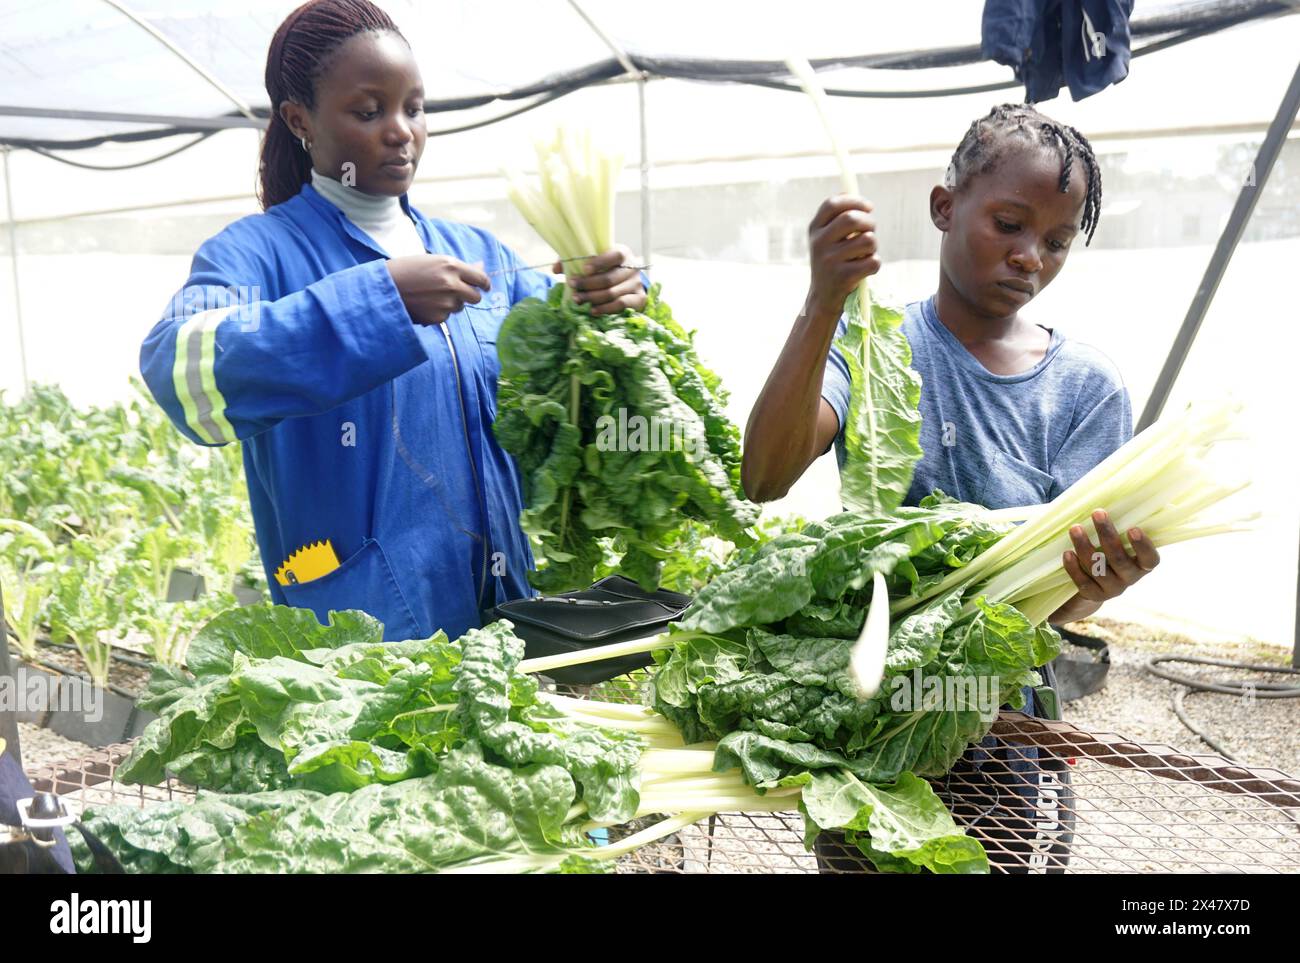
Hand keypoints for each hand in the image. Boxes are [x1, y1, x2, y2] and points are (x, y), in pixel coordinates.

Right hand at [387, 255, 489, 325]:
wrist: (384, 288)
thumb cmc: (407, 270)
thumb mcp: (433, 261)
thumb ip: (459, 267)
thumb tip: (481, 267)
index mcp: (451, 266)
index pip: (480, 278)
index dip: (485, 284)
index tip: (484, 287)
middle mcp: (452, 284)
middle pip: (476, 297)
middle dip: (470, 295)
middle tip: (459, 293)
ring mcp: (445, 303)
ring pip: (460, 307)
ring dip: (452, 303)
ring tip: (431, 295)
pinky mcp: (438, 317)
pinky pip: (447, 316)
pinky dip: (439, 312)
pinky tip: (424, 304)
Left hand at [554, 244, 645, 315]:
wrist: (626, 285)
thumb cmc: (605, 270)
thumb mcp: (591, 262)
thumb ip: (573, 261)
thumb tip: (556, 269)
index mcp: (623, 253)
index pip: (615, 255)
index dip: (600, 262)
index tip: (584, 269)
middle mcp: (633, 267)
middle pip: (610, 278)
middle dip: (588, 284)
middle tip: (572, 286)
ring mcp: (637, 284)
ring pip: (613, 293)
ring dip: (592, 298)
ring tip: (577, 300)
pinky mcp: (639, 300)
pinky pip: (620, 305)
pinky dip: (605, 309)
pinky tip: (592, 310)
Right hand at [805, 195, 879, 319]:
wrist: (822, 298)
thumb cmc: (832, 262)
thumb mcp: (827, 239)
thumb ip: (838, 218)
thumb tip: (854, 193)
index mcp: (814, 230)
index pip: (833, 204)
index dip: (854, 201)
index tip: (868, 207)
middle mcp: (819, 243)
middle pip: (852, 219)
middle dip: (869, 223)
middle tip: (871, 231)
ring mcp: (829, 261)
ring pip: (868, 241)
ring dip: (873, 247)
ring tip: (865, 255)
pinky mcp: (842, 278)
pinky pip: (873, 262)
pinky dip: (874, 265)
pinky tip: (864, 270)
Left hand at [1061, 509, 1160, 604]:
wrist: (1092, 586)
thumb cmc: (1109, 553)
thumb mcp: (1120, 542)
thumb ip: (1126, 526)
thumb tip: (1132, 498)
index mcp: (1142, 564)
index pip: (1150, 559)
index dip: (1143, 546)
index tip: (1133, 528)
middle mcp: (1130, 578)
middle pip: (1119, 559)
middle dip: (1107, 534)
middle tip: (1097, 513)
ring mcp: (1112, 589)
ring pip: (1098, 568)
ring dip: (1085, 546)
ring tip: (1075, 528)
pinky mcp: (1093, 596)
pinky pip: (1083, 582)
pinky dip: (1074, 567)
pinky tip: (1067, 553)